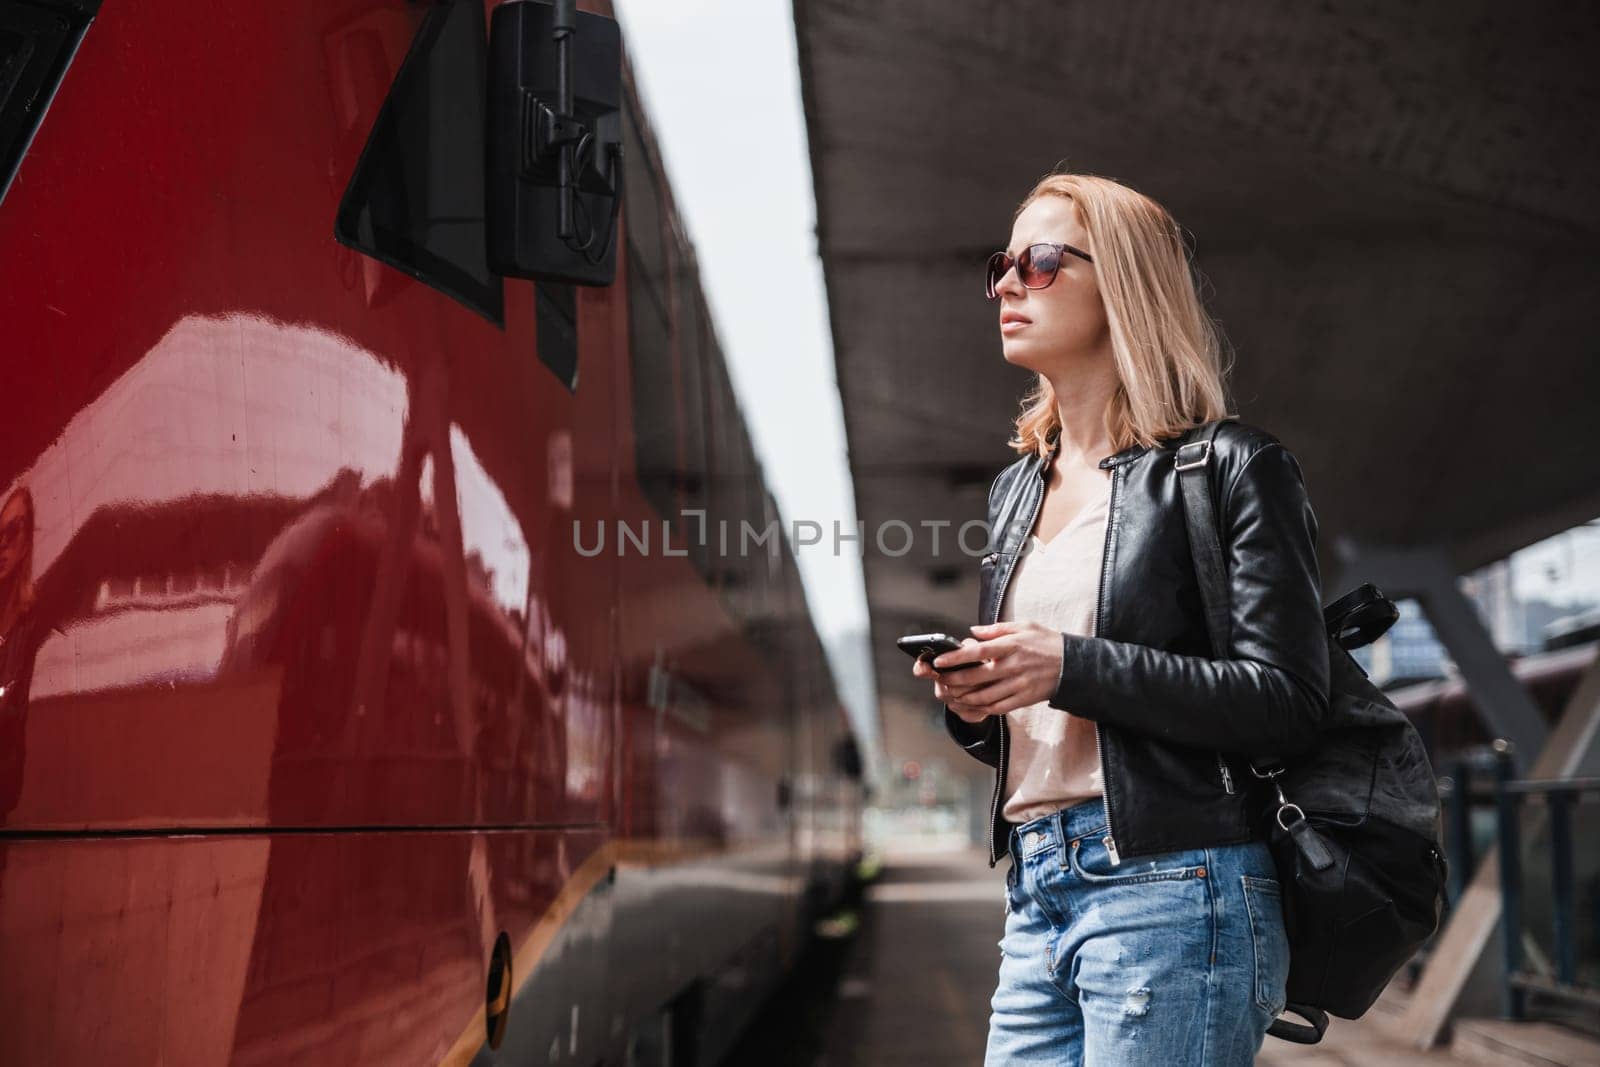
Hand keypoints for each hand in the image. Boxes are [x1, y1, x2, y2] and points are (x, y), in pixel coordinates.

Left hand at [918, 621, 1063, 721]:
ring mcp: (1019, 685)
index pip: (979, 652)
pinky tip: (971, 704)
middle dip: (954, 679)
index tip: (939, 660)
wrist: (1073, 665)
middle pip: (977, 677)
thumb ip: (996, 629)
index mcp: (1012, 645)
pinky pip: (998, 707)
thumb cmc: (1047, 642)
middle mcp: (1014, 666)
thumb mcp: (1025, 626)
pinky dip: (982, 707)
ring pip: (985, 696)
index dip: (956, 658)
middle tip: (940, 679)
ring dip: (965, 696)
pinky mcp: (1024, 699)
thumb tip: (973, 632)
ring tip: (952, 693)